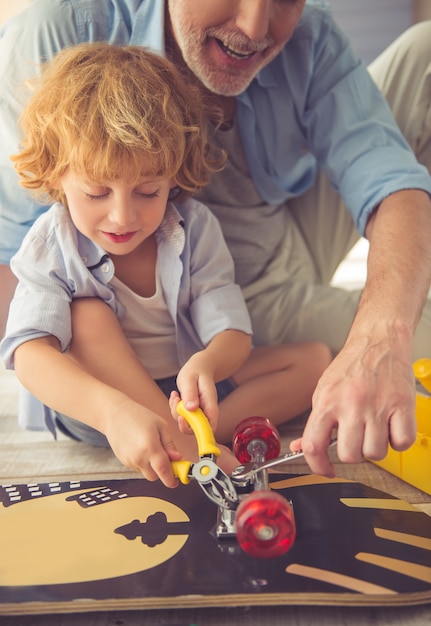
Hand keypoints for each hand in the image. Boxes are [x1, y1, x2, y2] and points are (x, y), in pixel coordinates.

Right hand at [103, 397, 181, 487]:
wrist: (115, 414)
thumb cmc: (138, 416)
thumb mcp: (161, 426)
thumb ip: (170, 445)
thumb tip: (178, 459)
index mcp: (150, 447)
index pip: (164, 472)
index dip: (172, 479)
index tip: (177, 480)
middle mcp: (138, 457)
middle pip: (155, 477)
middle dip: (162, 471)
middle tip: (165, 458)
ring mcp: (129, 461)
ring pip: (146, 473)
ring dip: (152, 466)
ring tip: (150, 447)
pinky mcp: (124, 462)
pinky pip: (138, 468)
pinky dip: (143, 463)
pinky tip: (141, 448)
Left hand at [172, 353, 218, 430]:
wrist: (200, 366)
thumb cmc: (196, 370)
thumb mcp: (190, 378)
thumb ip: (190, 393)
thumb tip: (191, 409)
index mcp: (210, 403)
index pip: (209, 425)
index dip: (197, 429)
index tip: (182, 418)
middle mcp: (206, 410)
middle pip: (196, 428)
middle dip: (181, 419)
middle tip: (176, 402)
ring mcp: (200, 411)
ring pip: (186, 422)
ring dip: (176, 411)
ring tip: (175, 395)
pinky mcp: (193, 411)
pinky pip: (182, 416)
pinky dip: (175, 408)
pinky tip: (175, 395)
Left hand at [290, 326, 416, 475]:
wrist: (378, 341)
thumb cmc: (351, 366)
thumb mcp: (323, 390)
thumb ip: (315, 422)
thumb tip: (301, 448)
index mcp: (327, 401)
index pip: (314, 445)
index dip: (317, 465)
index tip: (325, 469)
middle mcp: (351, 404)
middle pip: (349, 455)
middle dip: (352, 453)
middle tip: (354, 439)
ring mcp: (378, 406)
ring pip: (375, 453)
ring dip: (375, 447)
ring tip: (373, 429)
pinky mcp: (402, 405)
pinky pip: (401, 443)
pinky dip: (397, 440)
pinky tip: (391, 427)